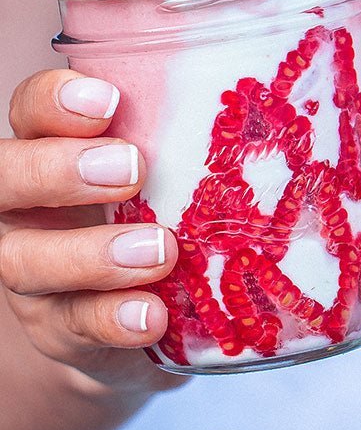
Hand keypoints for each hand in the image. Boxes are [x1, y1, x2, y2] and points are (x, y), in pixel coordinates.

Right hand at [0, 70, 180, 392]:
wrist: (134, 315)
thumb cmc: (159, 215)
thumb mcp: (169, 172)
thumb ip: (189, 140)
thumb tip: (266, 104)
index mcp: (56, 150)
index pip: (33, 110)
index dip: (55, 101)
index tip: (109, 100)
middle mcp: (31, 206)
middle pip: (6, 178)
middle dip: (59, 170)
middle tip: (131, 169)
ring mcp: (36, 271)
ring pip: (25, 259)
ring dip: (93, 254)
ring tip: (160, 251)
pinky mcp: (59, 329)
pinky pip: (71, 326)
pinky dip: (113, 319)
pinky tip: (153, 316)